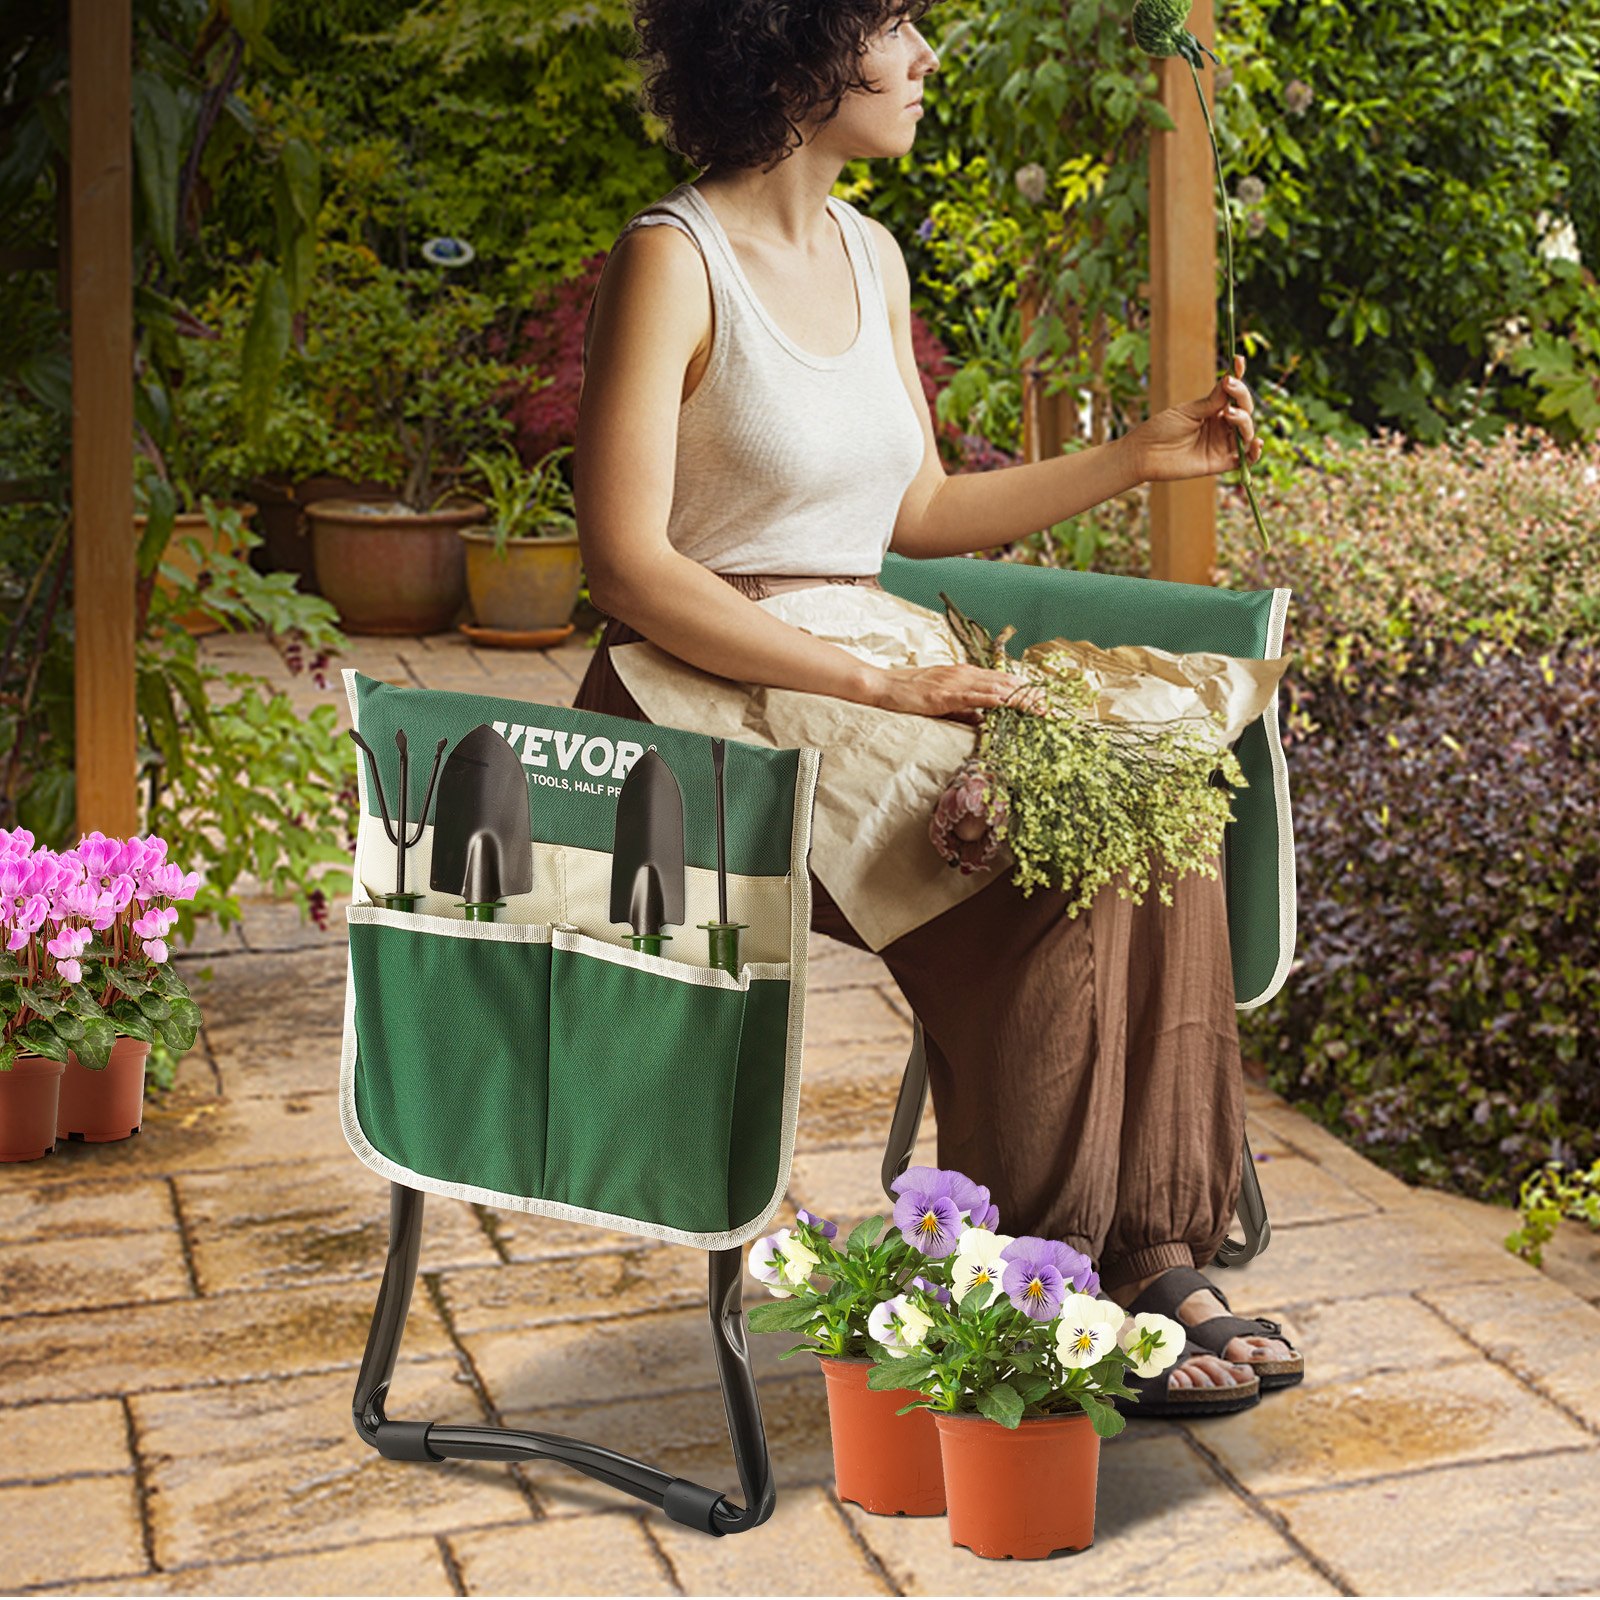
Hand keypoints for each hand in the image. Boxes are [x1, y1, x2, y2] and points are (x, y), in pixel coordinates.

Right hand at [866, 663, 1038, 725]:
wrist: (883, 686)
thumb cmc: (909, 694)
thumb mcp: (943, 702)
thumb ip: (965, 710)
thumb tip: (985, 722)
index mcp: (966, 674)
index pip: (1003, 681)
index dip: (1027, 691)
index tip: (1045, 703)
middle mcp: (966, 673)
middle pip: (1007, 683)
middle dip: (1032, 696)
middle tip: (1054, 708)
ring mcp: (957, 682)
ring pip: (997, 688)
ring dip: (1022, 699)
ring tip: (1042, 709)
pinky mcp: (946, 693)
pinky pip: (976, 696)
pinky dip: (996, 700)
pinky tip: (1011, 704)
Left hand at [1129, 354, 1262, 484]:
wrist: (1143, 453)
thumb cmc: (1161, 429)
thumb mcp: (1188, 411)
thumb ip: (1212, 401)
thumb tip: (1230, 380)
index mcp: (1213, 410)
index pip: (1233, 394)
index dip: (1239, 379)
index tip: (1238, 361)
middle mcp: (1220, 427)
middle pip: (1244, 411)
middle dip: (1242, 398)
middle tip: (1230, 389)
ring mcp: (1221, 444)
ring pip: (1246, 432)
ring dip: (1244, 421)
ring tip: (1230, 414)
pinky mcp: (1219, 463)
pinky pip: (1244, 461)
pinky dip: (1254, 453)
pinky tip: (1256, 442)